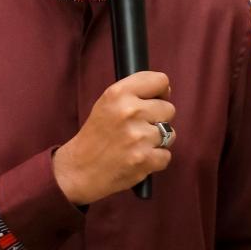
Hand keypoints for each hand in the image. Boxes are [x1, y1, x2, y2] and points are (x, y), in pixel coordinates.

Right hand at [52, 70, 175, 205]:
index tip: (153, 101)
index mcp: (118, 93)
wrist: (80, 169)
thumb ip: (134, 93)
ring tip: (136, 145)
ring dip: (157, 141)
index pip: (160, 80)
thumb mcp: (107, 103)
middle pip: (169, 108)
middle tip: (137, 129)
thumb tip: (166, 91)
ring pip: (170, 133)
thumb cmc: (96, 136)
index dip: (160, 92)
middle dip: (158, 119)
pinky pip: (166, 155)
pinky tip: (138, 158)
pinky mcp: (145, 159)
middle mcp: (129, 111)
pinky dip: (155, 160)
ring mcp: (139, 137)